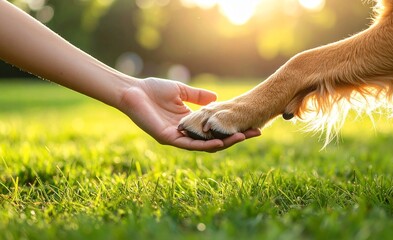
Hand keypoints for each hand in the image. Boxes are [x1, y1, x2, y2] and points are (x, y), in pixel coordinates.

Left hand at [119, 77, 260, 151]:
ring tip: (243, 137)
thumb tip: (216, 98)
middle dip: (235, 136)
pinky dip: (205, 144)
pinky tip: (220, 143)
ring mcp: (177, 137)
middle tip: (255, 132)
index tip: (251, 122)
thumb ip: (198, 96)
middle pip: (214, 139)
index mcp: (189, 122)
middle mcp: (185, 133)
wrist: (132, 91)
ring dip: (225, 142)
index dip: (232, 126)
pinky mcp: (168, 138)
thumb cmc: (152, 89)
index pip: (214, 128)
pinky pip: (190, 144)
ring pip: (205, 144)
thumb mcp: (181, 91)